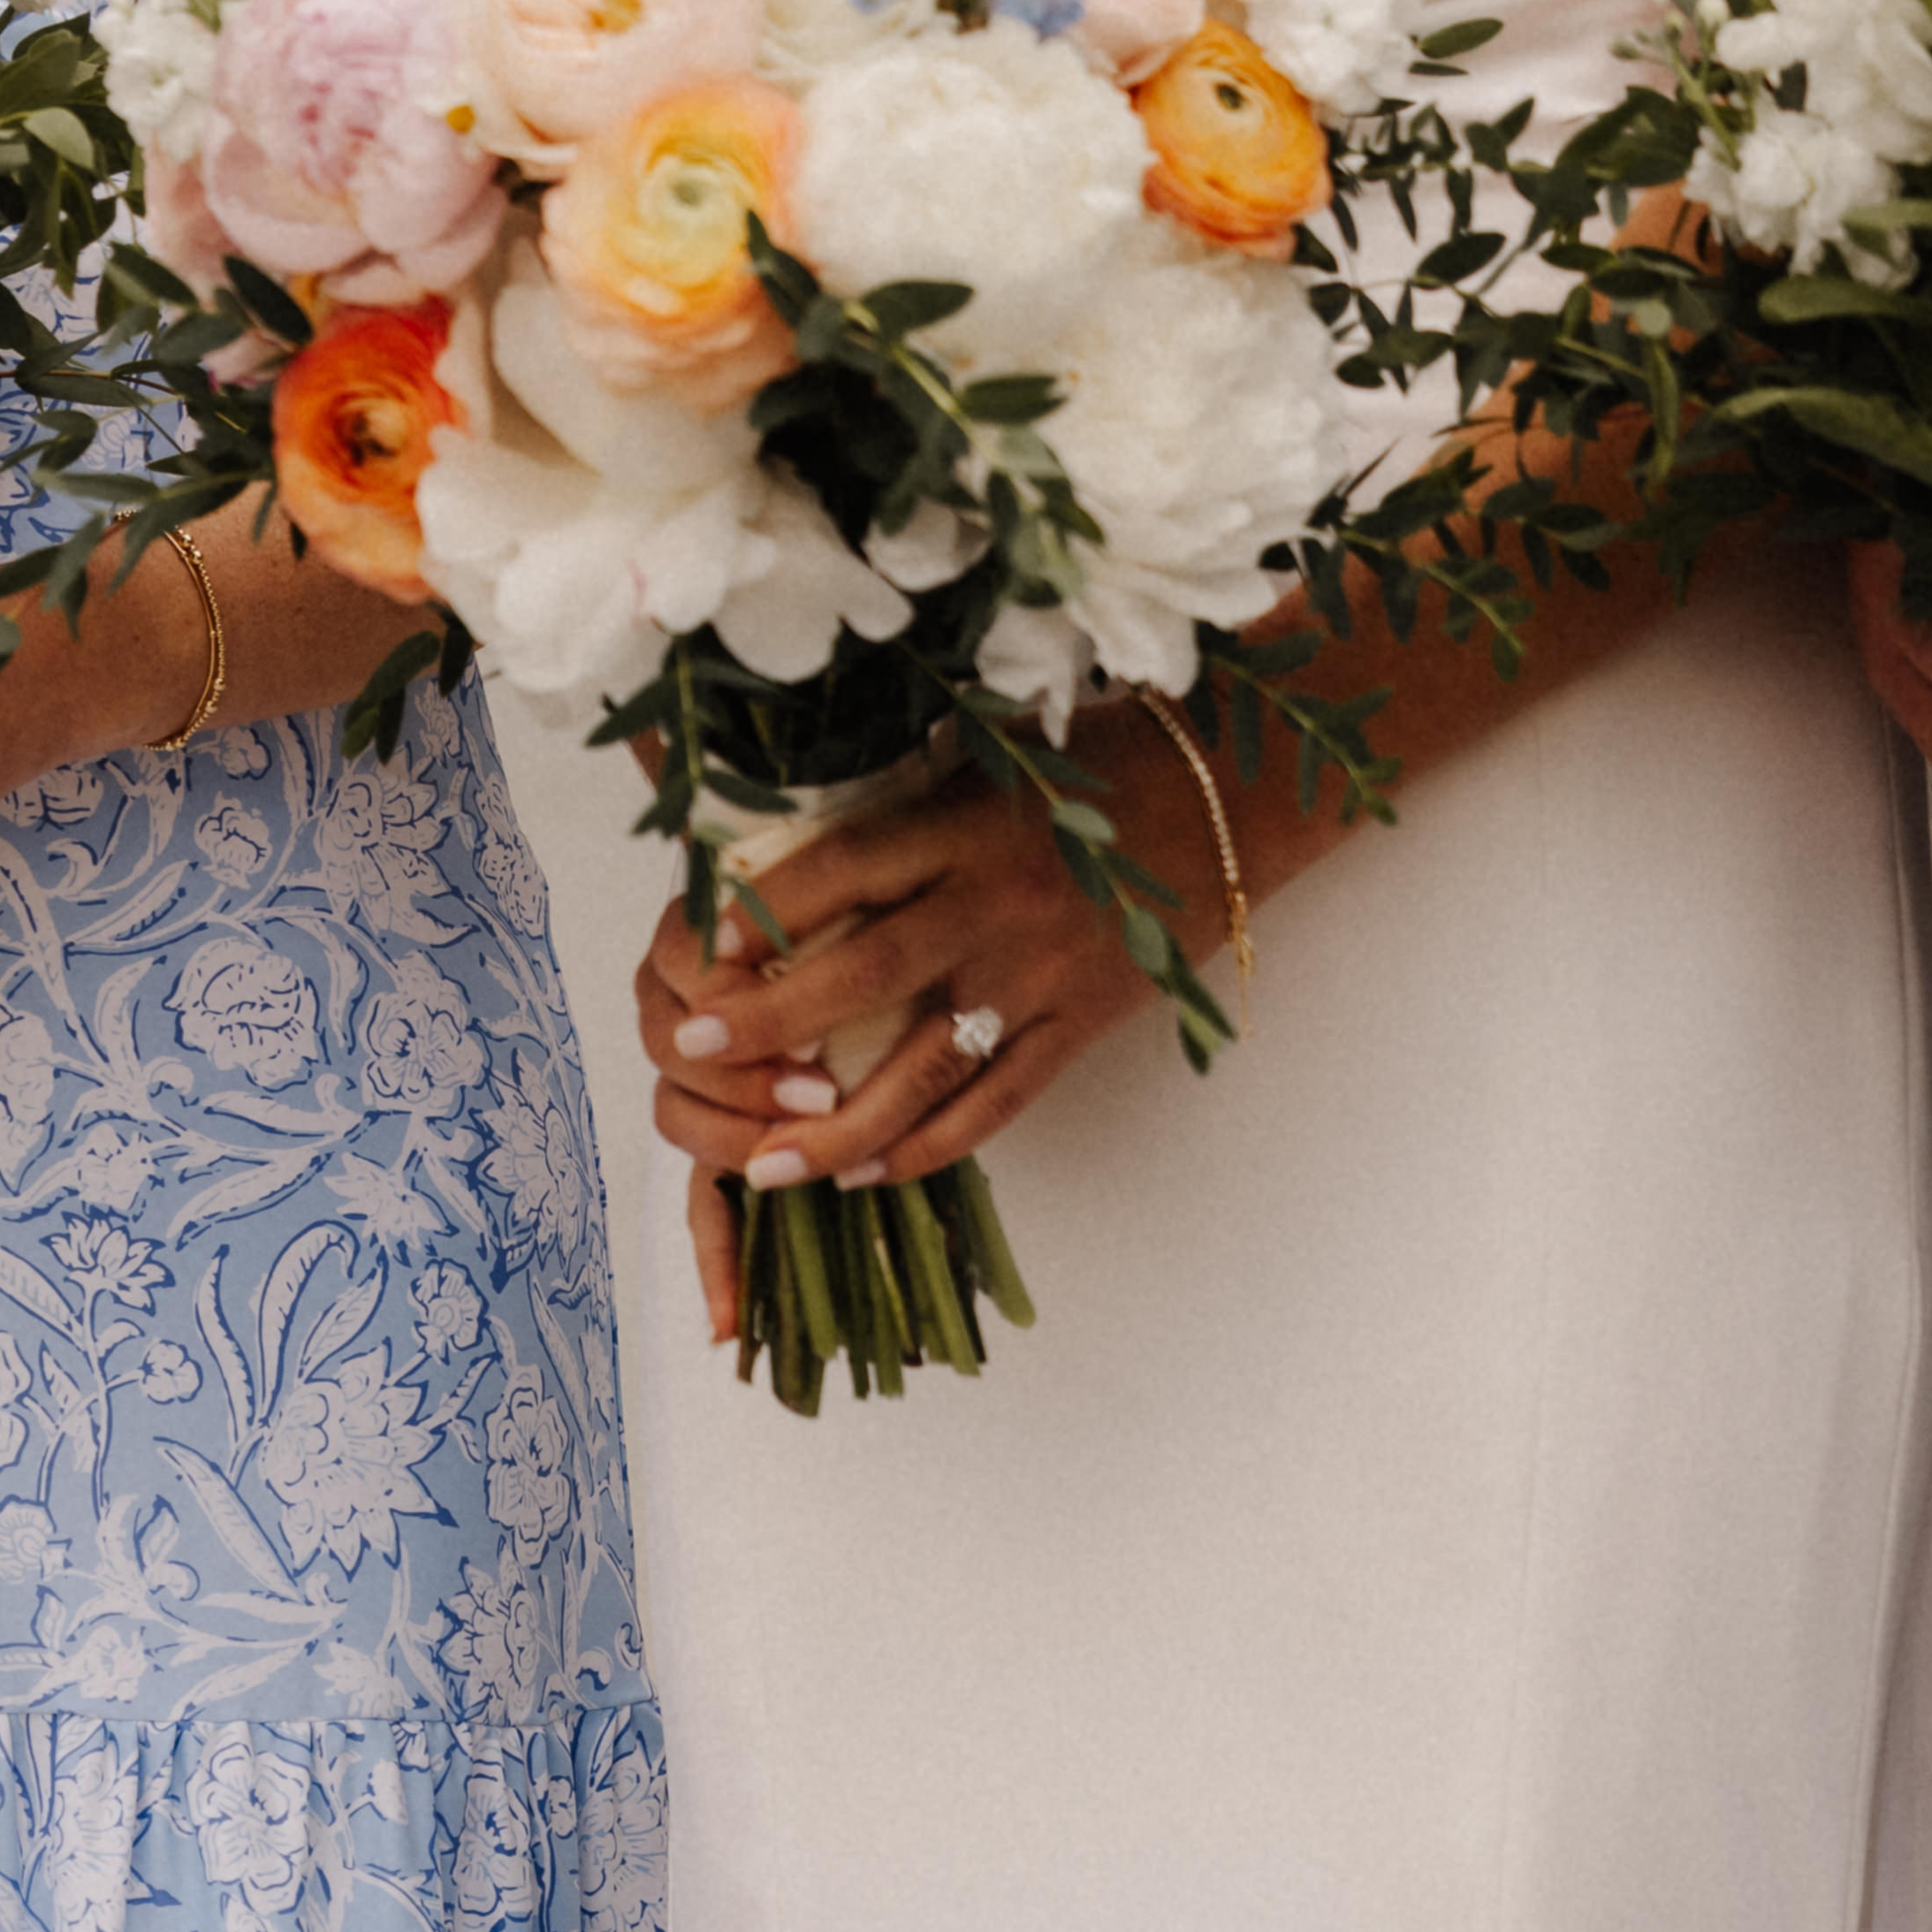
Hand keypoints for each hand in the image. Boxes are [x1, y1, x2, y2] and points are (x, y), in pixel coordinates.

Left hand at [631, 759, 1206, 1339]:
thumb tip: (776, 834)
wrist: (1238, 797)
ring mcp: (1045, 972)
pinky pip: (997, 1103)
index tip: (695, 949)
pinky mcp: (1084, 1023)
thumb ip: (898, 804)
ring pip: (928, 1068)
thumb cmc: (1096, 761)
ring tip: (764, 1170)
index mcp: (966, 824)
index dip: (764, 910)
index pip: (843, 868)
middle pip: (869, 974)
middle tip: (693, 1055)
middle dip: (773, 1023)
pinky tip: (866, 1174)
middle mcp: (1000, 901)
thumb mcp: (991, 756)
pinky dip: (928, 1147)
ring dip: (839, 1126)